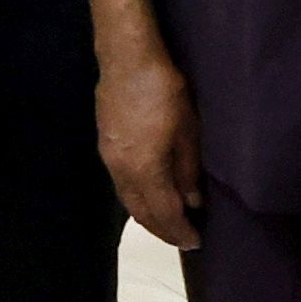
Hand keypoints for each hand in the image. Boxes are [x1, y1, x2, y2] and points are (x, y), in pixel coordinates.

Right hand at [95, 43, 200, 252]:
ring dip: (147, 215)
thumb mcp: (187, 130)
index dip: (179, 231)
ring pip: (127, 200)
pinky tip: (149, 193)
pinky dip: (137, 198)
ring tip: (167, 220)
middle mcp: (121, 171)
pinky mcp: (105, 145)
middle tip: (182, 238)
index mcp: (145, 170)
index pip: (163, 213)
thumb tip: (192, 201)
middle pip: (140, 213)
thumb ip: (188, 170)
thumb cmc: (164, 91)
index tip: (195, 242)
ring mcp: (109, 159)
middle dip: (162, 230)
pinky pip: (121, 185)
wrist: (126, 59)